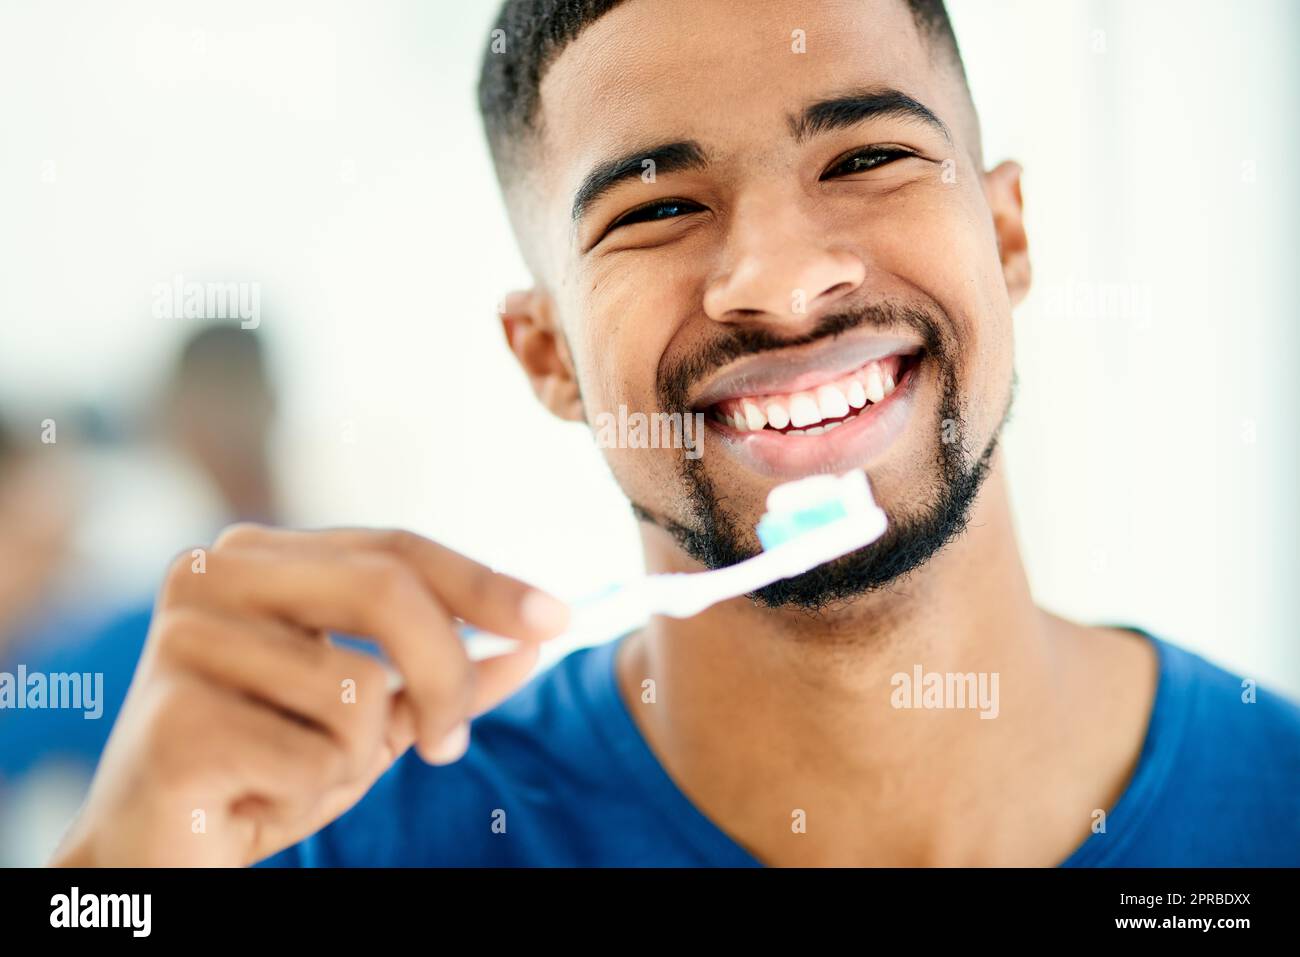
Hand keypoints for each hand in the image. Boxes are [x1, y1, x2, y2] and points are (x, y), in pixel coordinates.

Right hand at [51, 526, 568, 865]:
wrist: (158, 854)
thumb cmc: (267, 772)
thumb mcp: (375, 717)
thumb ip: (448, 674)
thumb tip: (536, 640)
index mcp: (258, 556)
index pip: (395, 548)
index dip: (484, 584)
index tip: (558, 620)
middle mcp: (210, 574)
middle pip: (386, 590)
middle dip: (446, 673)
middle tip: (451, 745)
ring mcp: (181, 641)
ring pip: (359, 687)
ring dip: (356, 755)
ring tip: (294, 772)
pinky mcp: (172, 720)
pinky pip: (316, 756)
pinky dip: (312, 793)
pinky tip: (254, 797)